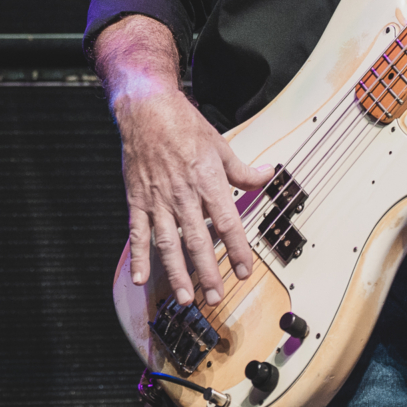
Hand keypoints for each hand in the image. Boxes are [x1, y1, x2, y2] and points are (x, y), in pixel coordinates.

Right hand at [95, 15, 271, 306]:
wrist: (147, 109)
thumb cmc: (185, 125)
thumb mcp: (221, 145)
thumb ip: (243, 169)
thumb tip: (269, 175)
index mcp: (208, 181)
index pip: (227, 223)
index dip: (237, 251)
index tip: (244, 272)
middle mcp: (184, 194)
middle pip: (198, 240)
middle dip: (207, 272)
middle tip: (214, 298)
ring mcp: (158, 199)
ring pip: (168, 242)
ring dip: (176, 272)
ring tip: (185, 298)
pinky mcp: (137, 199)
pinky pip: (137, 232)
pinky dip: (138, 256)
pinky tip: (140, 278)